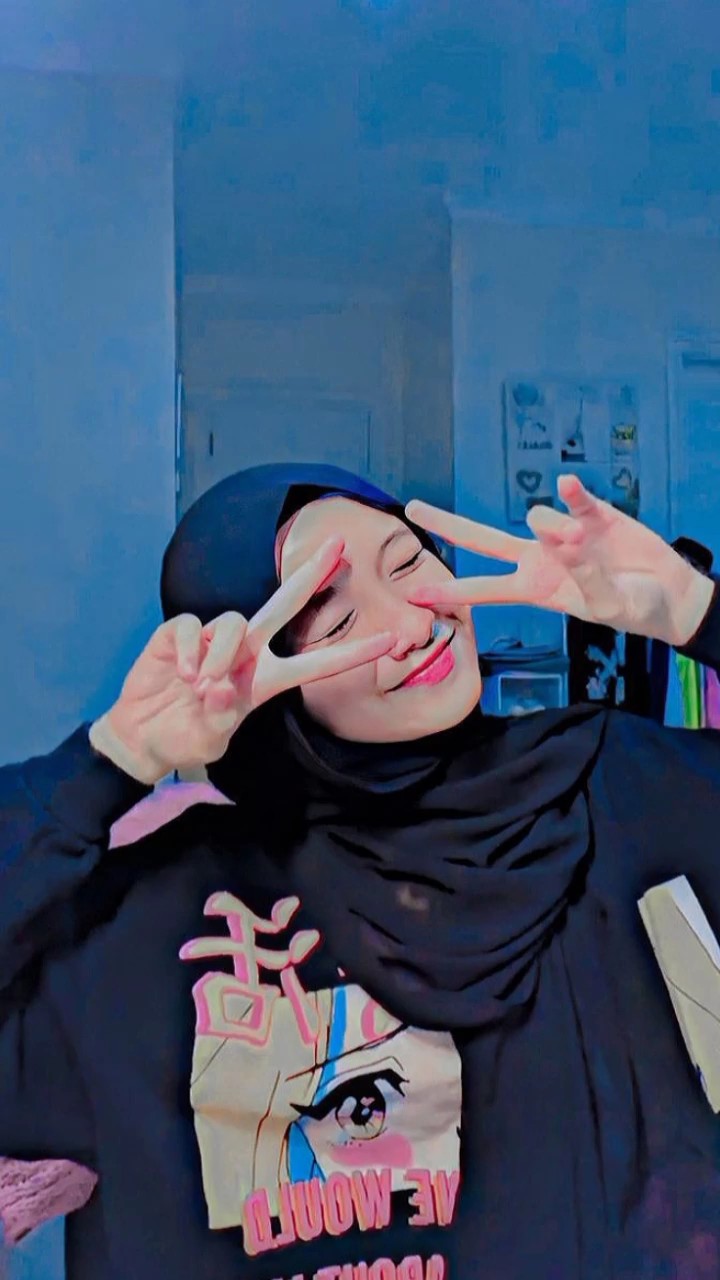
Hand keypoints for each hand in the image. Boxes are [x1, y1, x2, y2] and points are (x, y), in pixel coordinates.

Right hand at [90, 537, 394, 783]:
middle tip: (339, 544)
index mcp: (265, 679)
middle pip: (284, 604)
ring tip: (201, 685)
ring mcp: (213, 638)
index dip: (354, 653)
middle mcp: (246, 652)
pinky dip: (190, 650)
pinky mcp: (180, 632)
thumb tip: (216, 686)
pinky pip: (193, 626)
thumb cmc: (185, 737)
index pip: (317, 664)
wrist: (142, 735)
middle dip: (311, 573)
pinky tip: (181, 672)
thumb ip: (219, 716)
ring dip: (219, 655)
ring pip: (233, 621)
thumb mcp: (211, 736)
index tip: (392, 641)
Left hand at [406, 475, 713, 646]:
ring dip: (554, 529)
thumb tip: (562, 539)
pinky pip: (573, 498)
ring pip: (536, 519)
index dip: (450, 591)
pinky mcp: (592, 513)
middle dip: (447, 523)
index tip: (415, 595)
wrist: (669, 593)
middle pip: (482, 539)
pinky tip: (569, 484)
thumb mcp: (605, 606)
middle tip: (412, 506)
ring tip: (583, 544)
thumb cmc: (634, 608)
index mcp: (534, 588)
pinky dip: (569, 493)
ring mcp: (562, 533)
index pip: (483, 590)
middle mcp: (539, 558)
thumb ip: (582, 575)